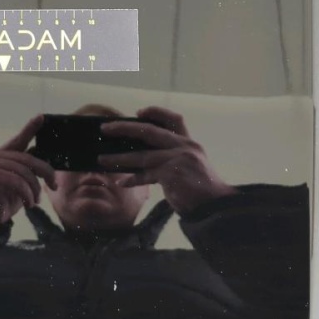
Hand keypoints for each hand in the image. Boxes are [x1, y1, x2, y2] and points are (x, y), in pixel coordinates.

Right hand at [0, 115, 57, 224]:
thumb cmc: (2, 199)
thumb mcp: (18, 182)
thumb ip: (26, 168)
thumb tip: (40, 154)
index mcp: (1, 153)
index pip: (19, 139)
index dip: (31, 127)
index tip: (42, 117)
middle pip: (28, 159)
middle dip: (45, 172)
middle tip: (54, 185)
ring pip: (24, 171)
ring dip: (34, 189)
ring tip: (35, 201)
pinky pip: (16, 181)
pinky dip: (26, 194)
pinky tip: (28, 204)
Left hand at [96, 106, 236, 214]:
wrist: (216, 207)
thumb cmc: (201, 190)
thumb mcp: (190, 166)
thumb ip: (172, 158)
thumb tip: (141, 157)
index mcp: (189, 143)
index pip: (173, 119)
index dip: (156, 112)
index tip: (139, 111)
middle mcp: (184, 147)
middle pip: (149, 131)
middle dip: (124, 128)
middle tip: (105, 129)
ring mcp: (178, 159)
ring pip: (141, 155)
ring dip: (119, 158)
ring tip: (102, 160)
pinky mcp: (171, 174)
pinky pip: (145, 175)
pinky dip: (133, 179)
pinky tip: (122, 183)